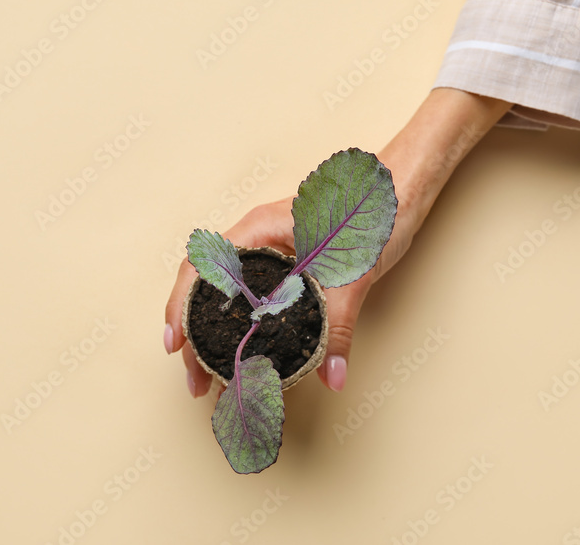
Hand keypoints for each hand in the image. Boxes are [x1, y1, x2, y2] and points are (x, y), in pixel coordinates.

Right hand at [163, 192, 414, 395]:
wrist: (402, 195)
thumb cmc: (375, 214)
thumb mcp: (353, 273)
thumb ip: (338, 325)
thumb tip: (332, 375)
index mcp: (259, 230)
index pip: (201, 269)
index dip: (181, 307)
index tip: (177, 345)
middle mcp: (256, 241)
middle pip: (207, 291)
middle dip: (196, 338)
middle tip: (199, 383)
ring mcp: (269, 255)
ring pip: (228, 300)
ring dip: (218, 339)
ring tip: (217, 382)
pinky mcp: (287, 270)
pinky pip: (252, 302)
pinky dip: (244, 332)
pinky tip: (249, 360)